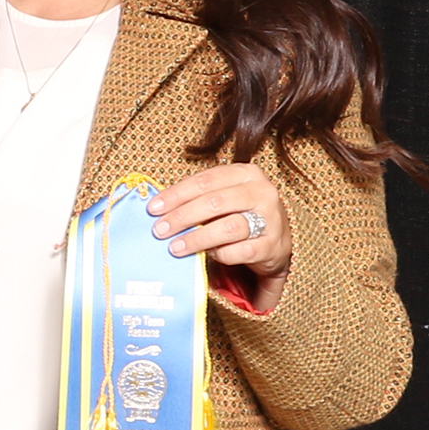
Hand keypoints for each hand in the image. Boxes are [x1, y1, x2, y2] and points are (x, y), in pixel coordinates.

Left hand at [150, 163, 292, 277]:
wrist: (276, 241)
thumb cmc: (240, 214)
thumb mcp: (223, 197)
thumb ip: (198, 198)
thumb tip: (159, 209)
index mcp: (246, 173)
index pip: (204, 181)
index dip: (176, 195)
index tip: (153, 209)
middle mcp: (261, 192)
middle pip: (214, 203)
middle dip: (181, 217)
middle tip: (159, 231)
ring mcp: (270, 219)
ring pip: (227, 227)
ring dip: (196, 238)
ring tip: (175, 247)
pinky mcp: (272, 245)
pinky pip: (239, 250)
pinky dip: (219, 254)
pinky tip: (206, 255)